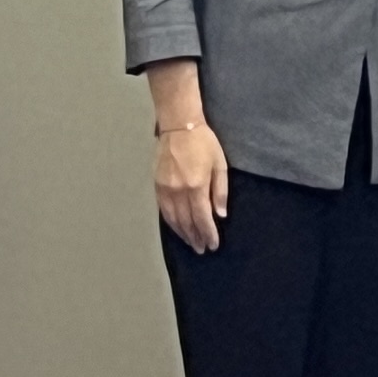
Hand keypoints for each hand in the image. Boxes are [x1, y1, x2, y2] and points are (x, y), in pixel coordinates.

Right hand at [154, 119, 228, 255]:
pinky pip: (163, 211)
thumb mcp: (219, 164)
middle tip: (202, 249)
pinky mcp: (157, 187)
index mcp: (195, 186)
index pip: (201, 218)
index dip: (208, 233)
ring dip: (182, 234)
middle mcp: (178, 192)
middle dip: (195, 237)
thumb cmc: (204, 143)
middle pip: (186, 222)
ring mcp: (165, 190)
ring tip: (191, 243)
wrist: (179, 127)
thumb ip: (220, 191)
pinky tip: (177, 228)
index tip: (212, 245)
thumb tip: (220, 215)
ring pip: (173, 220)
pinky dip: (171, 223)